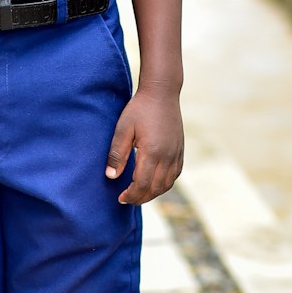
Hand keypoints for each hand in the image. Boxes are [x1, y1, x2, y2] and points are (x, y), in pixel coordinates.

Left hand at [105, 86, 183, 205]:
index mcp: (152, 152)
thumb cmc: (139, 109)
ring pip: (167, 184)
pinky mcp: (180, 150)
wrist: (162, 93)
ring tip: (139, 194)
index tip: (120, 198)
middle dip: (141, 198)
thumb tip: (111, 177)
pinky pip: (175, 174)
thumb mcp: (123, 129)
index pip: (142, 184)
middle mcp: (167, 156)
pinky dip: (165, 184)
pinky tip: (155, 183)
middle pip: (156, 188)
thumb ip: (117, 154)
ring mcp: (176, 153)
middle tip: (127, 199)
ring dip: (153, 193)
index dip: (131, 195)